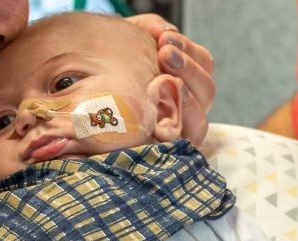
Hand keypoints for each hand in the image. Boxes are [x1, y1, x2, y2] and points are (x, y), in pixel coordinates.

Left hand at [128, 13, 214, 145]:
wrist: (90, 109)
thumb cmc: (115, 72)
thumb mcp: (131, 46)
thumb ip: (148, 30)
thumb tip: (162, 31)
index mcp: (188, 80)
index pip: (204, 63)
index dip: (189, 51)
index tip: (164, 40)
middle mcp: (191, 107)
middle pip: (207, 90)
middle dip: (188, 69)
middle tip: (164, 54)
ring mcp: (183, 132)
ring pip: (200, 119)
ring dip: (186, 99)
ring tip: (164, 83)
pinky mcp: (170, 152)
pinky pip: (184, 143)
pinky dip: (175, 129)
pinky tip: (158, 115)